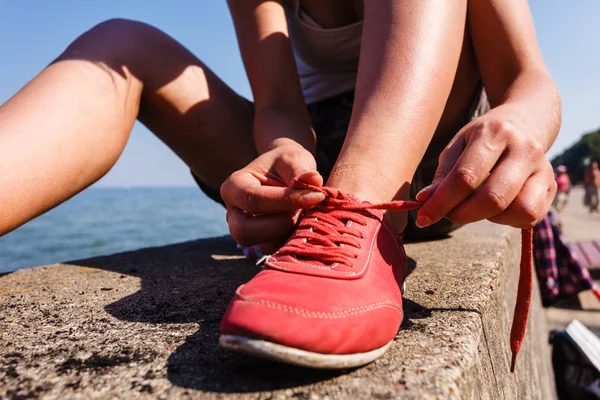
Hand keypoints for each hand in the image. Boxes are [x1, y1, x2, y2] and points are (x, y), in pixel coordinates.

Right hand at [220, 144, 323, 251]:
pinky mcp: (265, 244)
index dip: (286, 200)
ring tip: (310, 211)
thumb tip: (313, 180)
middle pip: (245, 232)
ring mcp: (248, 232)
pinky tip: (308, 220)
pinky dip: (298, 237)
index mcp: (234, 187)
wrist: (287, 173)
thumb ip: (300, 169)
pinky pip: (281, 249)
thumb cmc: (286, 163)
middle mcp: (234, 214)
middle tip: (306, 209)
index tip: (317, 195)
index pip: (253, 200)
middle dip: (281, 224)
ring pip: (267, 244)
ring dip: (293, 231)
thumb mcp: (292, 158)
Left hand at [415, 106, 556, 228]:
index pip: (465, 177)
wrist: (526, 120)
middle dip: (463, 214)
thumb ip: (443, 175)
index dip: (441, 203)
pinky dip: (509, 220)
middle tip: (449, 214)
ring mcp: (544, 167)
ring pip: (518, 210)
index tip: (423, 218)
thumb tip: (425, 201)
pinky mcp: (552, 184)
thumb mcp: (458, 146)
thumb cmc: (482, 138)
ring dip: (490, 218)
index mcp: (495, 133)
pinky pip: (531, 216)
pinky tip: (496, 208)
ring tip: (476, 206)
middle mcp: (525, 148)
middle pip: (493, 198)